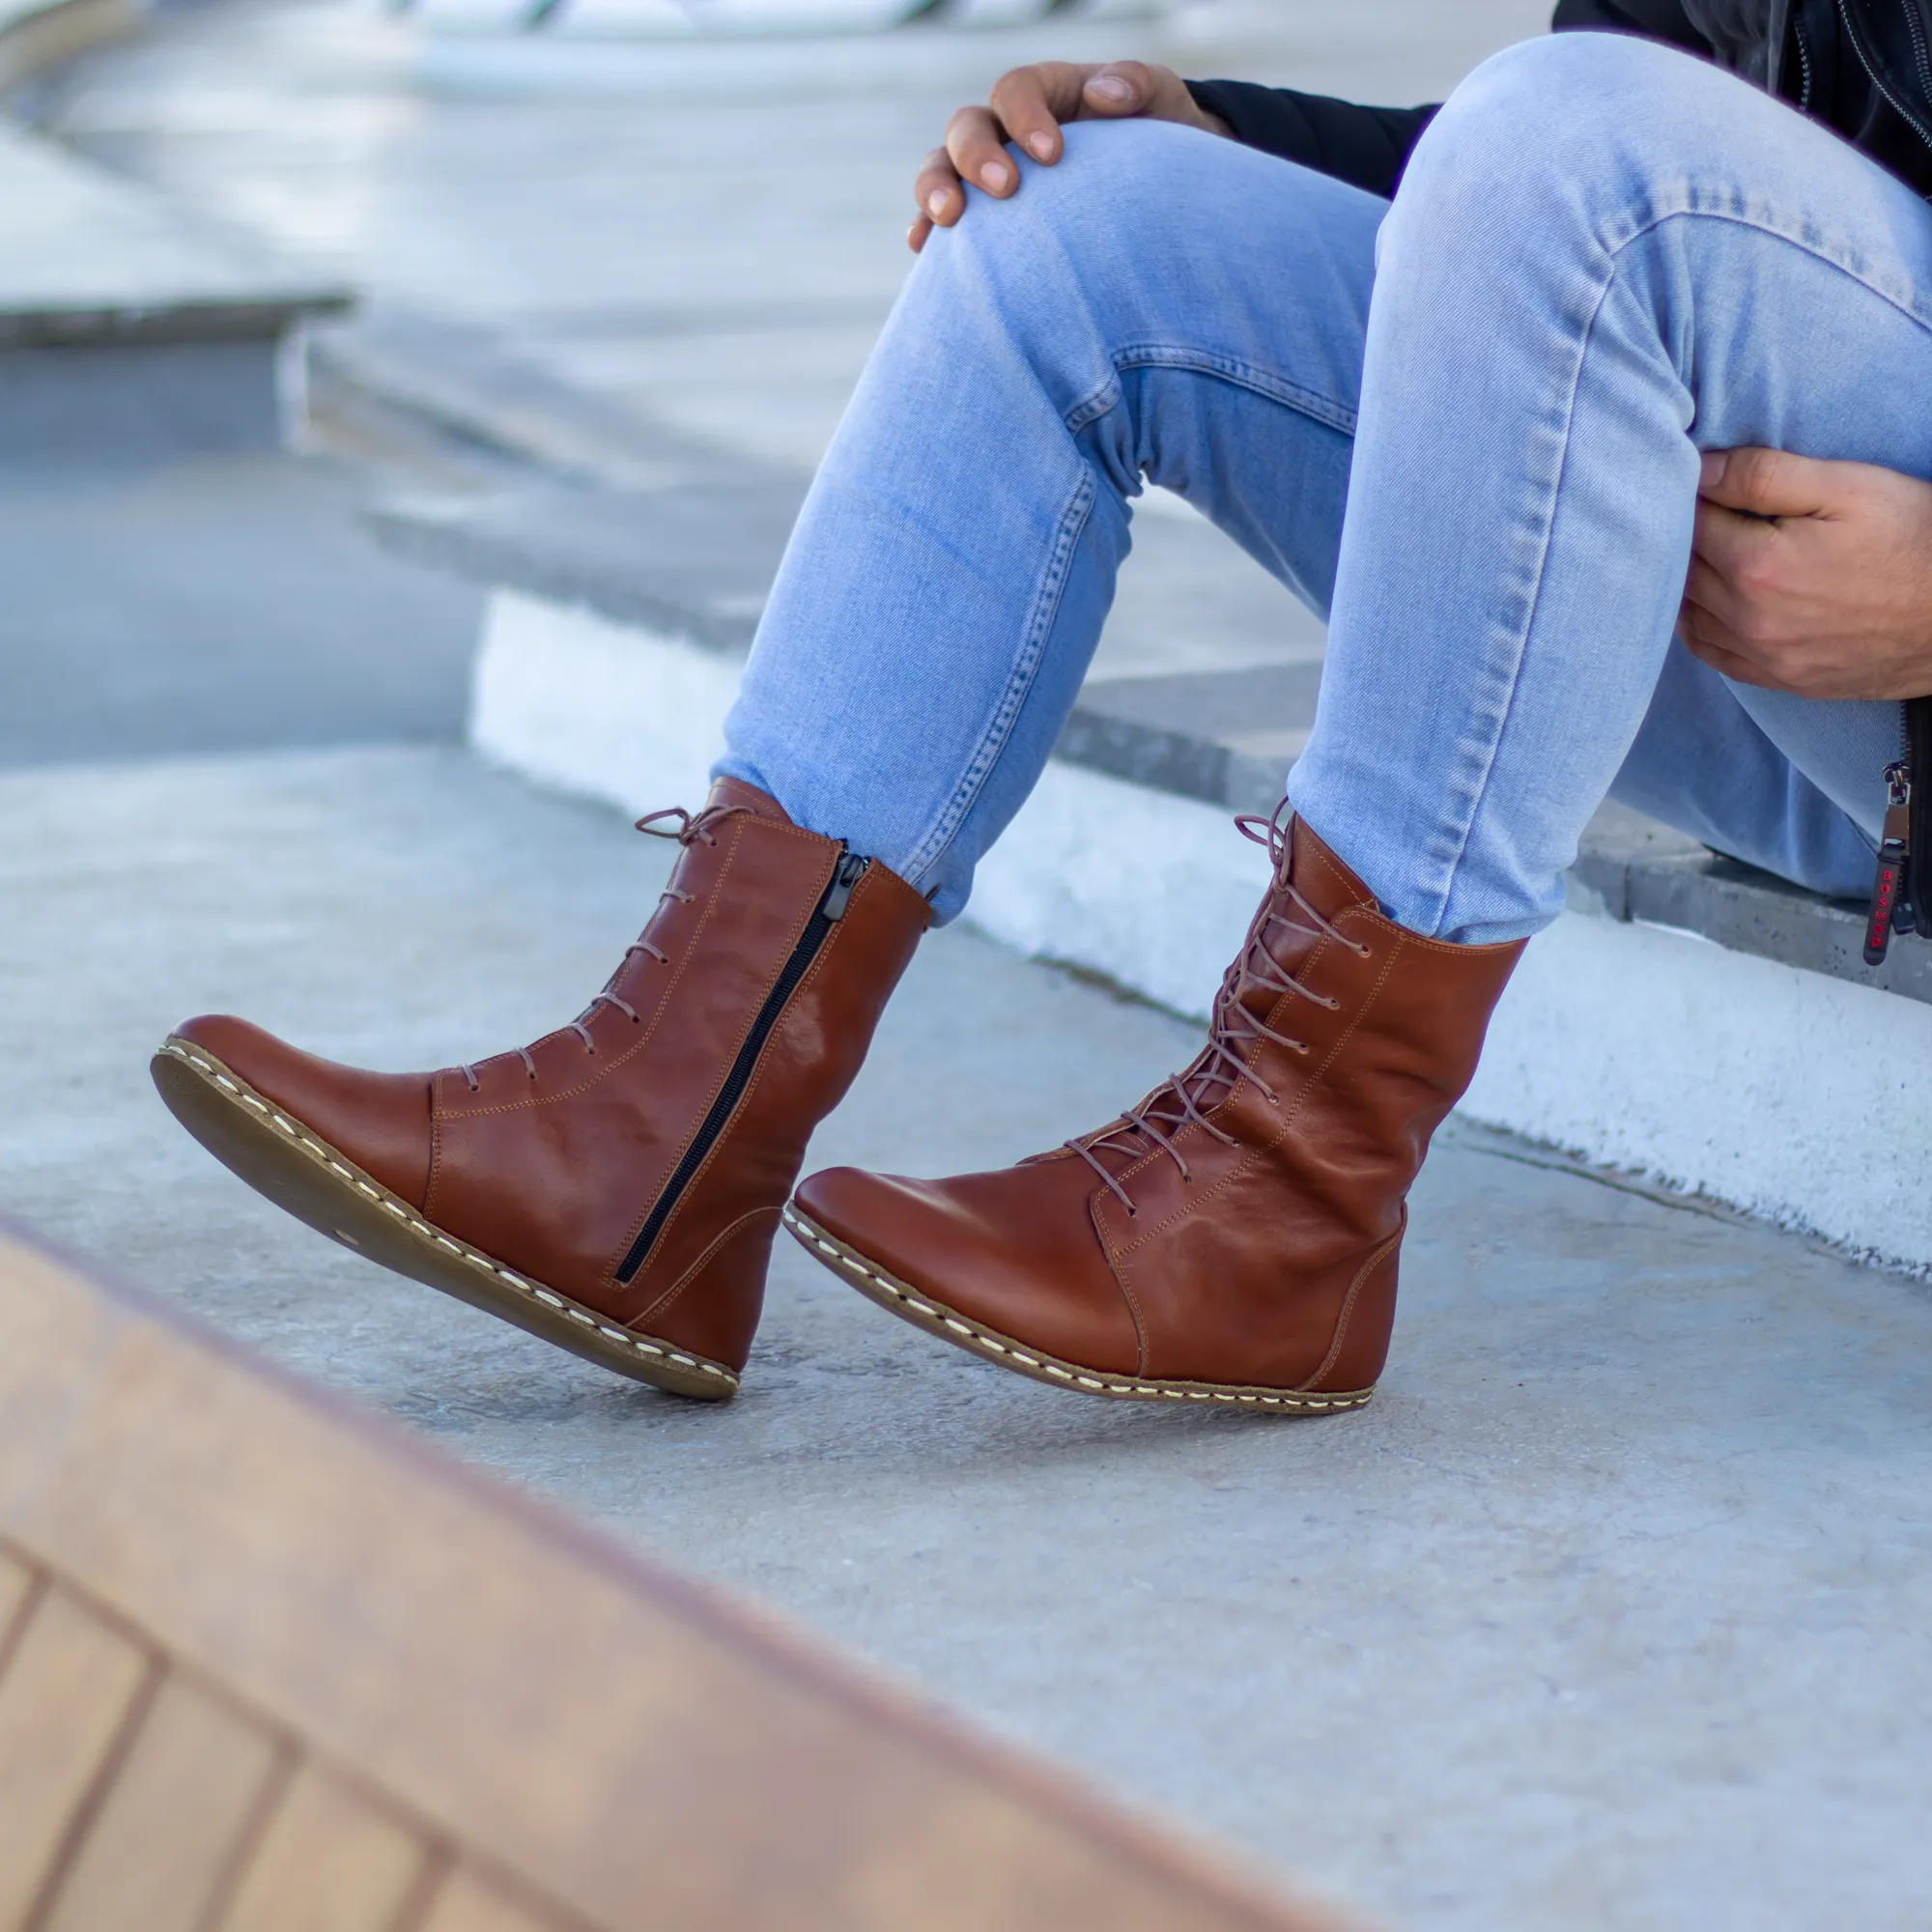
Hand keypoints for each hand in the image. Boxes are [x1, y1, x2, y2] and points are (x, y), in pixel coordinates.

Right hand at [908, 61, 1229, 252]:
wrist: (1156, 190)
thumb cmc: (1159, 137)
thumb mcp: (1162, 100)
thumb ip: (1137, 86)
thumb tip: (1104, 95)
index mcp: (1044, 94)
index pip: (1015, 90)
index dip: (1025, 118)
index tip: (1052, 155)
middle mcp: (1005, 130)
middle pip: (966, 127)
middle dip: (976, 156)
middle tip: (1005, 189)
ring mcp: (986, 174)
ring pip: (940, 168)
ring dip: (935, 190)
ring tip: (950, 221)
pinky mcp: (981, 219)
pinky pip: (939, 219)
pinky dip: (925, 230)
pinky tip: (923, 249)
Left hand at [1680, 447, 1931, 699]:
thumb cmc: (1913, 538)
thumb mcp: (1846, 487)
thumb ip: (1763, 475)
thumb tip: (1700, 470)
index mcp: (1757, 564)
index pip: (1690, 522)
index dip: (1695, 496)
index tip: (1708, 482)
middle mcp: (1748, 618)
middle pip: (1684, 570)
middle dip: (1687, 537)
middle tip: (1706, 512)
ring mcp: (1763, 655)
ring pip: (1688, 614)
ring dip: (1687, 581)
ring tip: (1706, 552)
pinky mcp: (1780, 678)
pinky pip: (1712, 654)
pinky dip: (1698, 625)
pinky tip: (1707, 603)